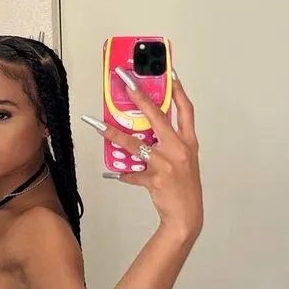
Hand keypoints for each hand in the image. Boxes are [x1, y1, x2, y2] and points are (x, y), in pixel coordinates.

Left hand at [82, 69, 202, 240]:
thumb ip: (170, 143)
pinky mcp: (154, 178)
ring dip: (115, 135)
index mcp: (189, 142)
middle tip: (126, 81)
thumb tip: (147, 129)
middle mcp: (178, 149)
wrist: (186, 215)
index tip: (169, 72)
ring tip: (100, 126)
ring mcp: (166, 163)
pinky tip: (115, 173)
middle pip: (157, 116)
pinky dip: (123, 173)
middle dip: (140, 96)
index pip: (185, 110)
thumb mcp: (185, 160)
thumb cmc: (185, 187)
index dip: (178, 90)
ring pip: (135, 144)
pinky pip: (131, 173)